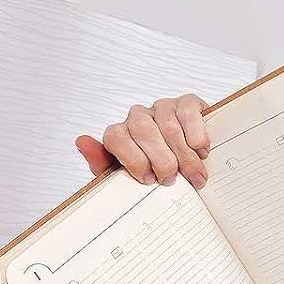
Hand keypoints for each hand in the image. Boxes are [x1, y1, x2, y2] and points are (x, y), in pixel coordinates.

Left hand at [75, 95, 210, 187]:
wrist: (185, 162)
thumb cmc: (154, 170)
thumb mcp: (126, 175)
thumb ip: (102, 163)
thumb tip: (82, 141)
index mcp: (119, 133)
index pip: (116, 137)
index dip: (133, 160)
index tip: (149, 180)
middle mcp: (138, 116)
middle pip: (144, 130)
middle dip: (160, 159)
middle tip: (172, 179)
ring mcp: (162, 107)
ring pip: (168, 125)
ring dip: (184, 155)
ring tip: (195, 174)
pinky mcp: (187, 102)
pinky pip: (189, 113)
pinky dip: (196, 134)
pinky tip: (201, 150)